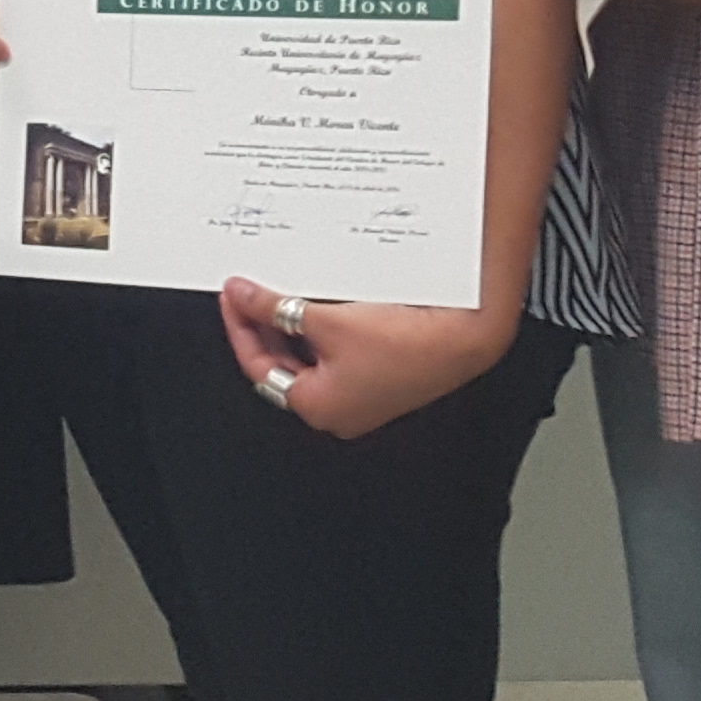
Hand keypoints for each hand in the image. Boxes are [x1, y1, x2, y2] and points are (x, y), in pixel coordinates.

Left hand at [219, 278, 512, 440]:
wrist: (467, 337)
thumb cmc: (408, 342)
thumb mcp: (325, 318)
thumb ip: (272, 307)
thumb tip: (241, 295)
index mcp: (317, 407)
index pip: (257, 365)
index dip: (240, 325)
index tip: (233, 296)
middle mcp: (337, 410)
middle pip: (281, 362)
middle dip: (264, 324)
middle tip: (250, 292)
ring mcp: (359, 396)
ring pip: (308, 356)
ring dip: (292, 323)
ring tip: (281, 290)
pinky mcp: (377, 378)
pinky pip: (335, 352)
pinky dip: (320, 327)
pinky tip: (317, 300)